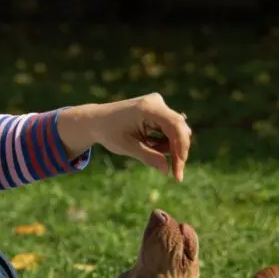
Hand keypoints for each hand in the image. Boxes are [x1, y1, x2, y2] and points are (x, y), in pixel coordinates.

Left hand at [60, 93, 191, 181]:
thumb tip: (167, 170)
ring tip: (146, 149)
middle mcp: (156, 102)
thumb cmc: (109, 132)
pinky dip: (163, 142)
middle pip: (179, 129)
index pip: (175, 124)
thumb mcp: (127, 147)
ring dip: (168, 147)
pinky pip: (170, 130)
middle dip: (178, 152)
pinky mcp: (158, 111)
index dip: (181, 146)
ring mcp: (158, 105)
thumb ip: (148, 157)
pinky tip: (147, 143)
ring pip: (176, 131)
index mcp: (147, 107)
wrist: (97, 120)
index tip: (180, 166)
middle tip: (175, 175)